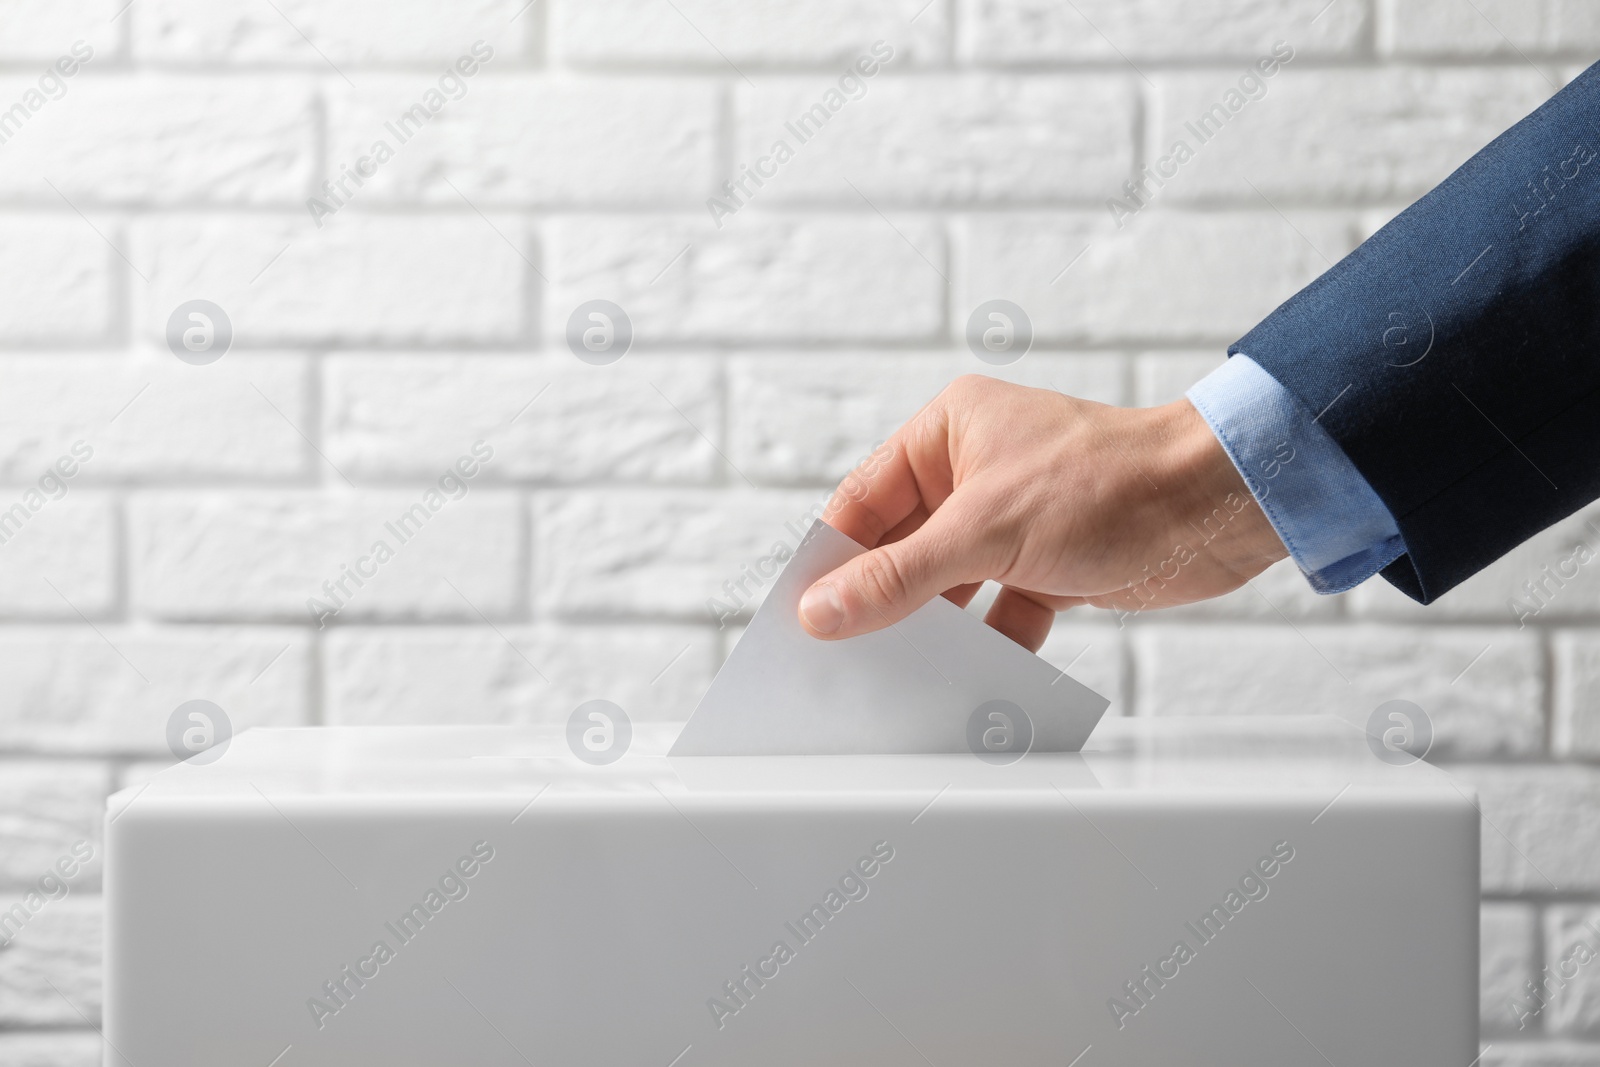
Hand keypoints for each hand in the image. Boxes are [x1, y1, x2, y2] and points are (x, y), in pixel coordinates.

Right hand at [798, 375, 1288, 649]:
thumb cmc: (1115, 480)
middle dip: (879, 600)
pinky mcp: (1049, 566)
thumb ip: (900, 576)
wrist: (1222, 506)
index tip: (800, 614)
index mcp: (948, 432)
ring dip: (933, 628)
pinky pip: (998, 613)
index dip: (829, 558)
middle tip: (841, 655)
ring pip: (948, 586)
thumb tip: (826, 610)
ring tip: (900, 672)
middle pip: (902, 547)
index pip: (863, 502)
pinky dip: (988, 644)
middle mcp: (975, 472)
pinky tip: (975, 674)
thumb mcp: (986, 530)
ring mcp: (1013, 521)